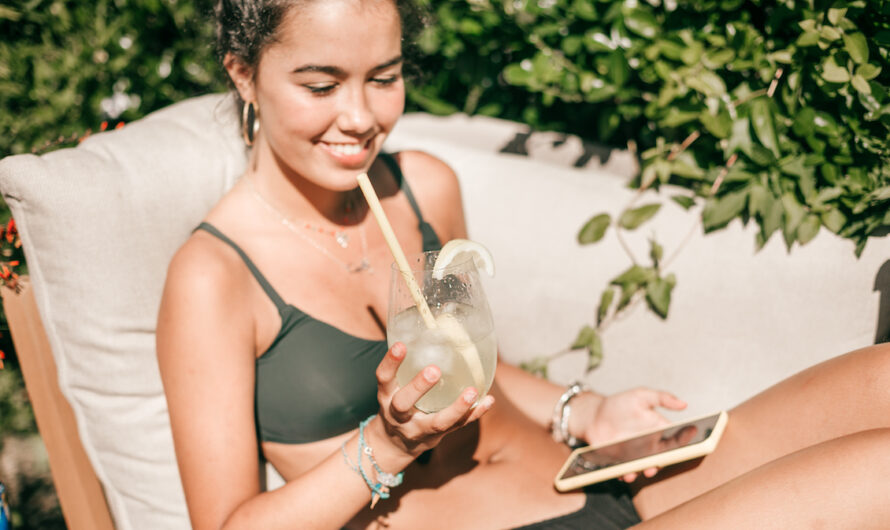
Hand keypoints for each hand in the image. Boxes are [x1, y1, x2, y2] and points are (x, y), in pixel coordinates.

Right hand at [374, 342, 493, 456]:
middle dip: (418, 387)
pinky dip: (474, 414)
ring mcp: (418, 429)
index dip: (391, 362)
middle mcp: (398, 415)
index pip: (383, 378)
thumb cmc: (398, 403)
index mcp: (386, 395)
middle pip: (403, 403)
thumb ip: (406, 364)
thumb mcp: (393, 386)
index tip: (401, 345)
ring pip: (437, 422)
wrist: (394, 445)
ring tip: (472, 392)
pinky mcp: (437, 436)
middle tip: (434, 370)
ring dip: (456, 407)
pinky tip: (488, 401)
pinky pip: (458, 426)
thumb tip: (427, 324)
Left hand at [580, 387, 686, 481]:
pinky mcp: (623, 462)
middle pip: (661, 459)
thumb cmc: (620, 404)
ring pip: (644, 468)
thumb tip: (684, 404)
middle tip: (653, 466)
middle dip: (659, 465)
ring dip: (640, 472)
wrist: (595, 415)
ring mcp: (637, 456)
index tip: (685, 443)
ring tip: (634, 472)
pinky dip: (625, 474)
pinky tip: (621, 473)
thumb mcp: (641, 396)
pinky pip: (626, 471)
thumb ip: (662, 398)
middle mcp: (650, 446)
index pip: (676, 440)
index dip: (684, 441)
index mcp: (659, 431)